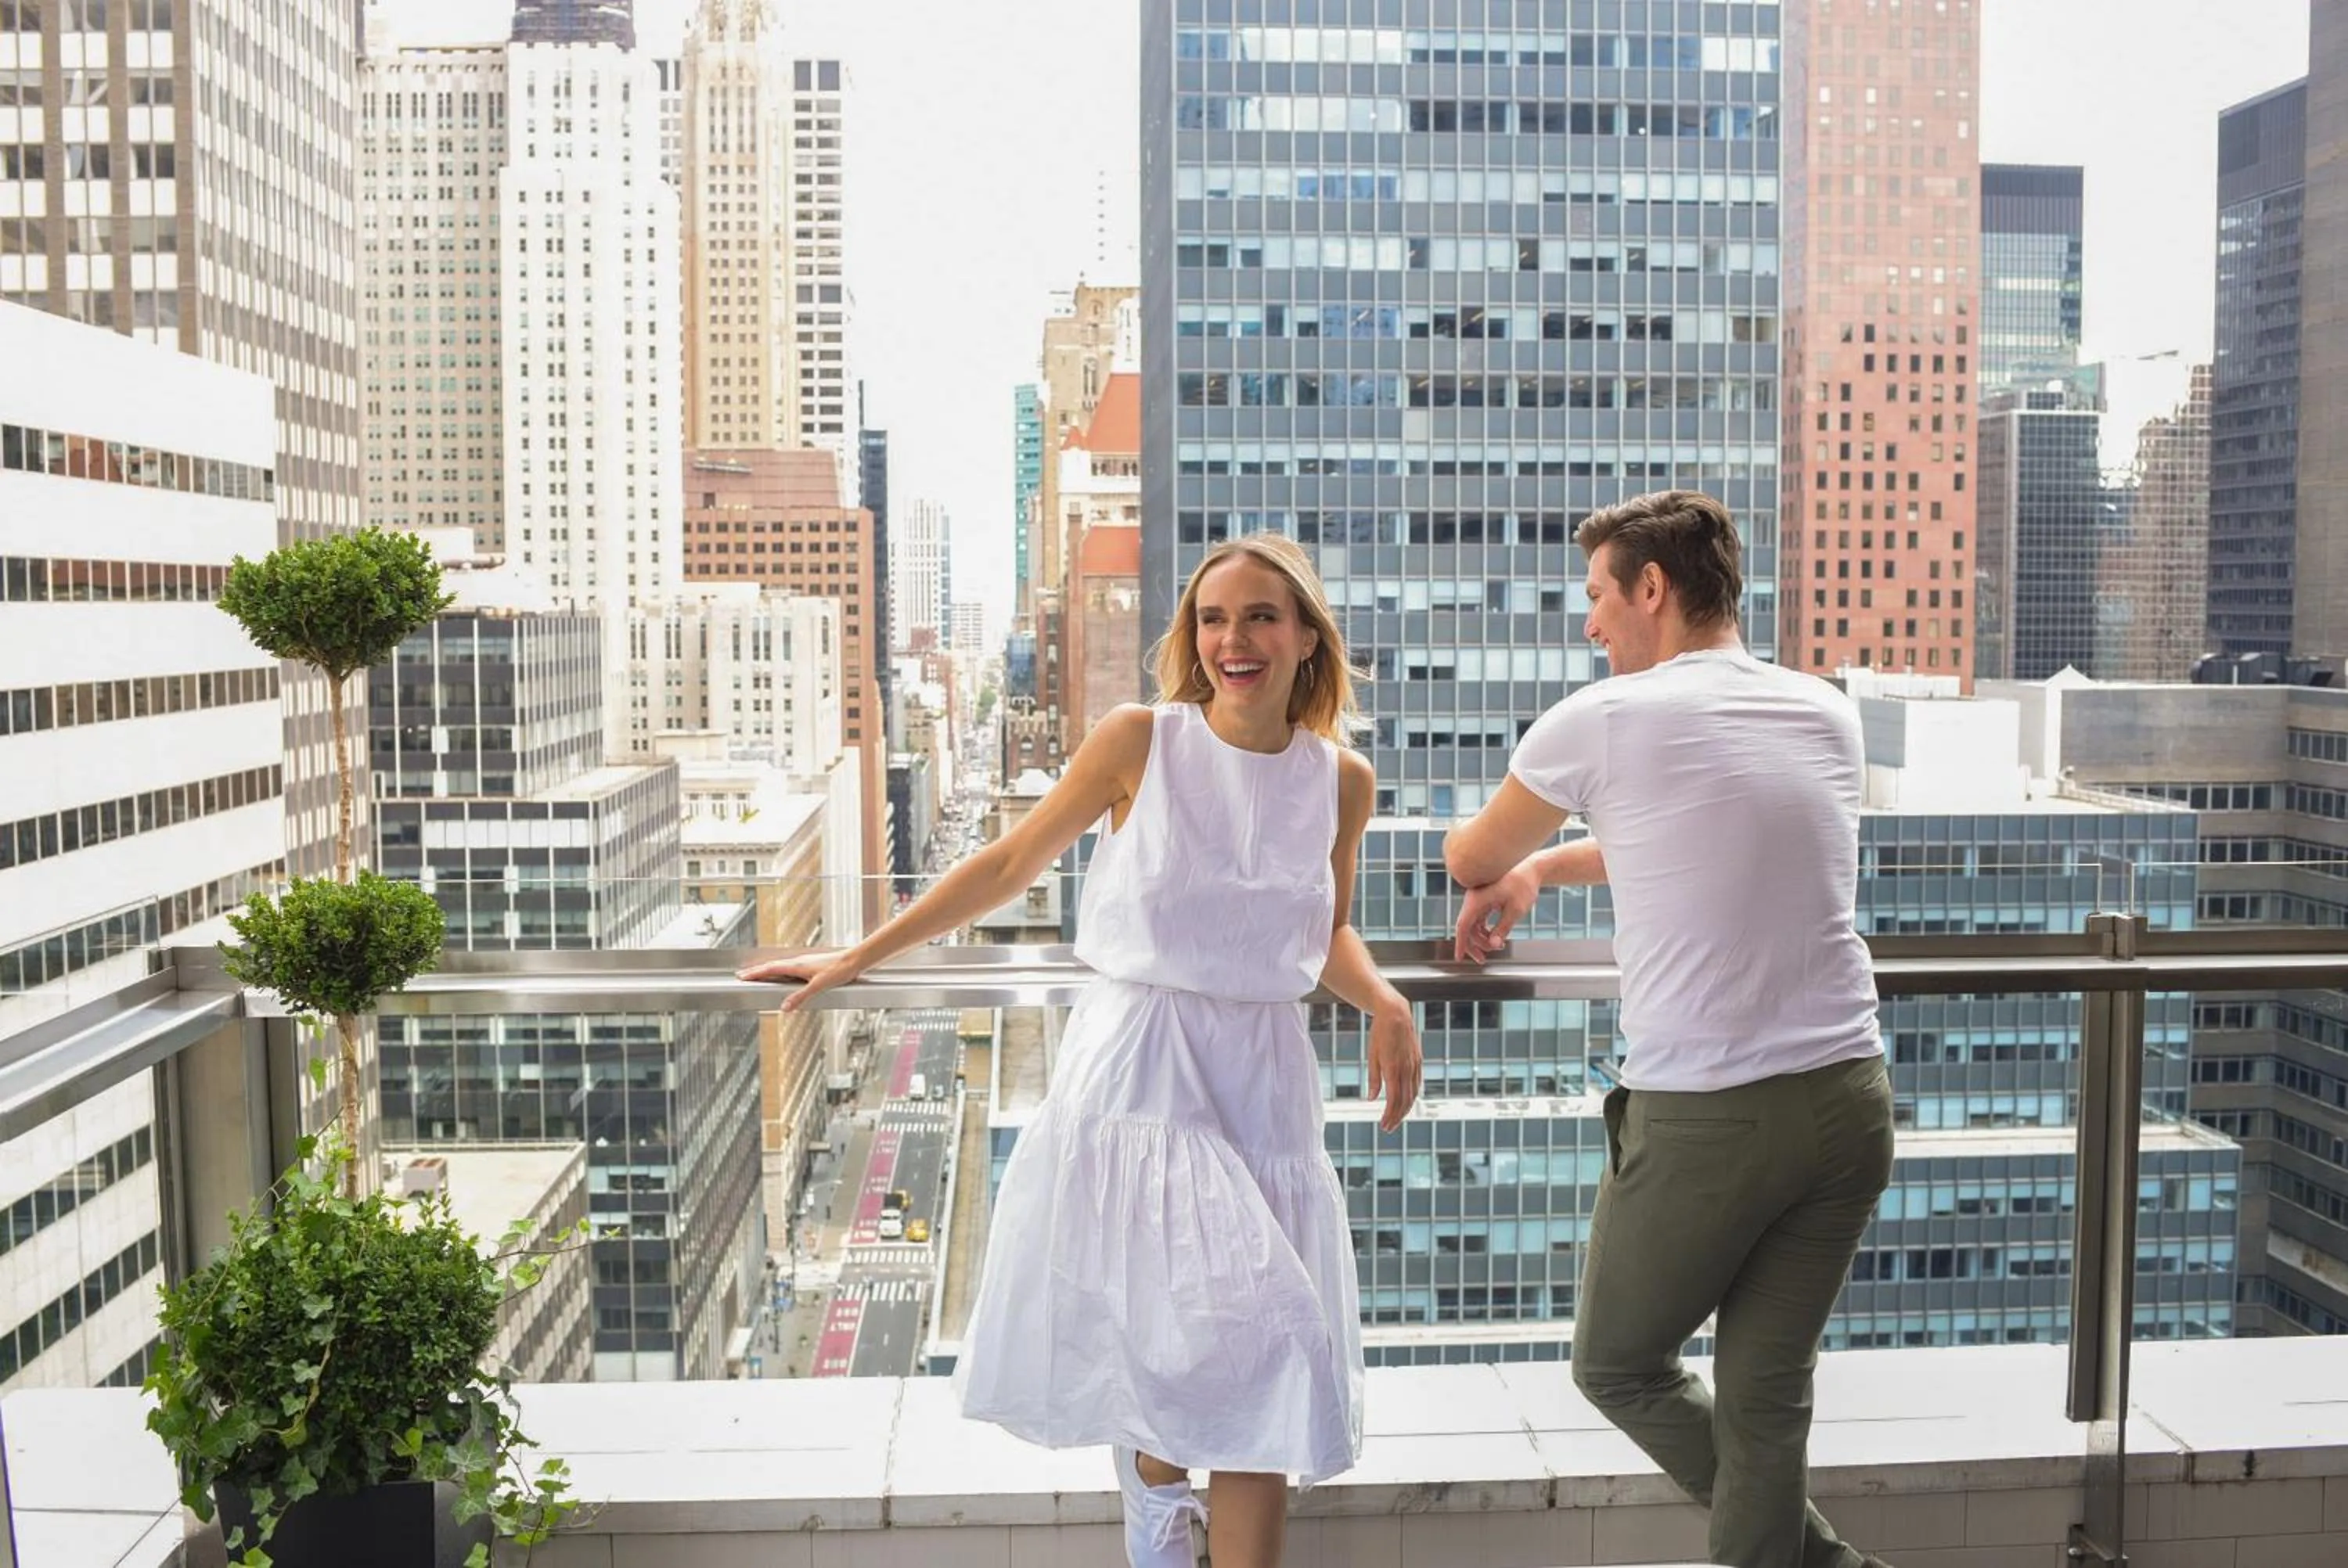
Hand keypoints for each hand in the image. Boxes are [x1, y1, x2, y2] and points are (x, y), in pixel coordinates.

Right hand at [736, 949, 864, 1012]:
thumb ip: (800, 997)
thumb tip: (784, 1008)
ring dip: (767, 970)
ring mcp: (805, 963)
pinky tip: (783, 975)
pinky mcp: (812, 965)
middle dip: (756, 971)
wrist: (855, 960)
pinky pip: (789, 968)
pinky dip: (780, 971)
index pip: (769, 969)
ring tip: (758, 975)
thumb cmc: (839, 970)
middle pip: (772, 966)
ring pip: (780, 966)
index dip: (755, 973)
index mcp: (796, 966)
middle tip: (743, 975)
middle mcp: (798, 962)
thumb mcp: (819, 986)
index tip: (741, 976)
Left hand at [1365, 1006, 1422, 1131]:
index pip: (1393, 1099)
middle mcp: (1406, 1069)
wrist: (1396, 1014)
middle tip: (1388, 1128)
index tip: (1383, 1125)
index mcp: (1393, 1069)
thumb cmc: (1379, 1033)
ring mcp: (1414, 1065)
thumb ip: (1373, 1078)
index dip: (1389, 1115)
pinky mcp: (1418, 1061)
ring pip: (1413, 1094)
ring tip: (1396, 1119)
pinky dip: (1412, 1096)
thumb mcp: (1372, 1056)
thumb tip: (1371, 1098)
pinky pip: (1417, 1084)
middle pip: (1405, 1101)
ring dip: (1405, 1109)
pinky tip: (1407, 1102)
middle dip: (1397, 1117)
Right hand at [1454, 860, 1538, 962]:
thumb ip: (1503, 929)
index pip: (1463, 925)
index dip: (1460, 943)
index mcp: (1477, 899)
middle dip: (1475, 944)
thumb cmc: (1524, 885)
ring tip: (1496, 947)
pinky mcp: (1483, 898)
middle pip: (1467, 927)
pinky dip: (1485, 929)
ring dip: (1481, 938)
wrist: (1531, 868)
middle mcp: (1473, 898)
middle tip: (1483, 959)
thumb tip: (1493, 945)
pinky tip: (1495, 937)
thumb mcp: (1515, 910)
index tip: (1459, 958)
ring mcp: (1477, 898)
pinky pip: (1479, 918)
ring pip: (1473, 923)